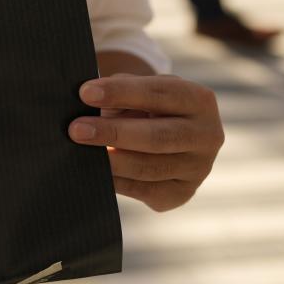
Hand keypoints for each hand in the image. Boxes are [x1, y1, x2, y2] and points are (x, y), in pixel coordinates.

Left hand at [69, 75, 223, 211]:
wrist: (163, 134)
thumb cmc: (142, 104)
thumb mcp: (137, 89)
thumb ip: (118, 94)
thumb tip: (84, 105)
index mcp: (198, 100)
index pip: (158, 94)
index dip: (121, 93)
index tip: (85, 93)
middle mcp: (207, 135)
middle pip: (158, 136)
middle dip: (113, 132)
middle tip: (76, 129)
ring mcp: (198, 168)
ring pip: (149, 168)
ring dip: (111, 161)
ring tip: (80, 151)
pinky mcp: (183, 194)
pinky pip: (145, 190)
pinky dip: (116, 181)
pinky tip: (95, 171)